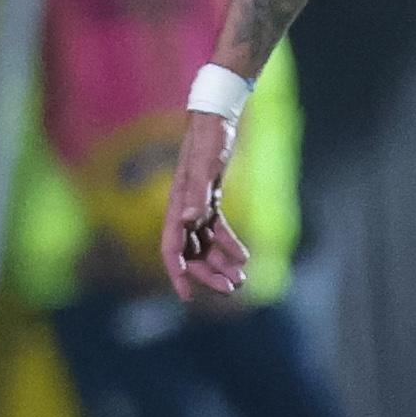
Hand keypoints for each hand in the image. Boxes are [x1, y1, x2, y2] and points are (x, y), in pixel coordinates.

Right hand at [159, 109, 250, 300]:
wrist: (216, 120)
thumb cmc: (208, 140)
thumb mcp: (205, 166)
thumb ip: (196, 194)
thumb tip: (187, 220)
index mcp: (175, 207)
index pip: (171, 249)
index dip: (177, 274)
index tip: (187, 296)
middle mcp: (182, 211)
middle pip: (191, 253)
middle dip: (208, 274)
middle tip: (231, 289)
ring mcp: (195, 208)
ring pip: (204, 246)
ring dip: (220, 264)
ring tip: (240, 279)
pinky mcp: (208, 202)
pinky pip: (216, 232)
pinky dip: (228, 245)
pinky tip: (244, 256)